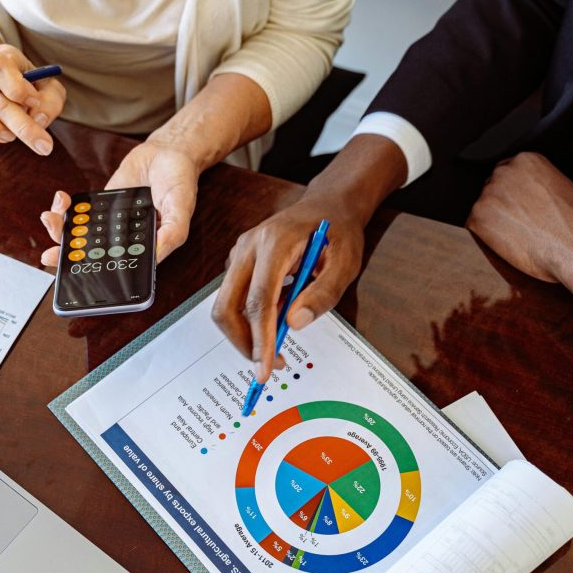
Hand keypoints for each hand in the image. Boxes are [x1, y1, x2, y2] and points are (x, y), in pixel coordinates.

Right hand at [0, 33, 65, 154]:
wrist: (8, 89)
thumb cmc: (32, 90)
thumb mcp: (50, 90)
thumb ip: (50, 101)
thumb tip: (37, 118)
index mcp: (2, 59)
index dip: (18, 89)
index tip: (34, 101)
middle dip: (23, 126)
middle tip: (44, 145)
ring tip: (10, 136)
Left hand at [39, 138, 198, 264]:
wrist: (168, 152)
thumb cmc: (180, 181)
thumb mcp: (181, 208)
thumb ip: (172, 232)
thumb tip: (155, 254)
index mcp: (145, 247)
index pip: (117, 267)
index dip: (94, 272)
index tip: (73, 272)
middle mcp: (126, 239)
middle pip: (93, 254)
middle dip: (67, 256)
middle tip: (51, 254)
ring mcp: (111, 222)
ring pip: (82, 235)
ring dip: (61, 230)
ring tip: (51, 220)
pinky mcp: (102, 205)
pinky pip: (81, 213)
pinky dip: (66, 209)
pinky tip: (62, 202)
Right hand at [211, 195, 363, 382]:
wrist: (328, 205)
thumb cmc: (338, 232)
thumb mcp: (345, 263)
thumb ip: (323, 293)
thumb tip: (295, 323)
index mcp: (273, 243)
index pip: (258, 301)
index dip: (260, 339)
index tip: (265, 368)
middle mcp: (247, 247)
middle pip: (227, 307)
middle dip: (243, 342)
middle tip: (268, 364)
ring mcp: (239, 254)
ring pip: (226, 306)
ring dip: (247, 333)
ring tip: (279, 341)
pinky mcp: (239, 263)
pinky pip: (235, 299)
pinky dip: (250, 319)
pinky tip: (277, 317)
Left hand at [466, 152, 572, 302]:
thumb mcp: (557, 186)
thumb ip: (533, 182)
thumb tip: (520, 192)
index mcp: (526, 159)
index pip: (506, 172)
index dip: (510, 192)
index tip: (516, 204)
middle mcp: (503, 171)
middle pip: (491, 188)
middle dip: (499, 204)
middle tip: (516, 221)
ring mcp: (488, 194)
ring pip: (481, 207)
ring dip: (492, 220)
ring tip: (515, 233)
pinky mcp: (477, 217)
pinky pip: (473, 226)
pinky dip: (484, 235)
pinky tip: (504, 241)